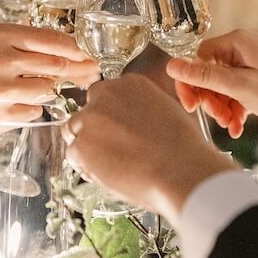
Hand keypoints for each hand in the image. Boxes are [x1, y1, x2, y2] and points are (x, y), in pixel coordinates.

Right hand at [0, 24, 99, 145]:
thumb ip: (19, 42)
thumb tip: (60, 50)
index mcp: (3, 35)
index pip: (54, 40)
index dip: (77, 49)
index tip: (87, 55)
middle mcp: (6, 59)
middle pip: (59, 65)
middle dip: (80, 71)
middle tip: (91, 75)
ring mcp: (5, 89)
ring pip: (49, 90)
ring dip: (51, 91)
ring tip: (40, 90)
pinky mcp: (2, 115)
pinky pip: (34, 112)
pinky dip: (32, 109)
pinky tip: (18, 104)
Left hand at [65, 75, 236, 226]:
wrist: (180, 170)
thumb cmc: (183, 148)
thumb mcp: (167, 111)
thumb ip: (142, 108)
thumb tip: (133, 120)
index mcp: (130, 83)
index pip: (106, 94)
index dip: (110, 116)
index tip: (117, 129)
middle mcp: (106, 94)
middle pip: (87, 110)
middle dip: (94, 128)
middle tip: (111, 148)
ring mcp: (90, 118)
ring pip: (75, 131)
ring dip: (87, 146)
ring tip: (111, 164)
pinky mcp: (81, 145)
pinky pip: (74, 155)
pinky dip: (86, 166)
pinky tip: (108, 174)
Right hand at [167, 30, 257, 164]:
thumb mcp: (241, 87)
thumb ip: (205, 77)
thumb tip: (172, 65)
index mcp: (237, 42)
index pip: (197, 56)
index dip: (190, 82)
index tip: (191, 106)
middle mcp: (244, 48)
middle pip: (210, 71)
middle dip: (210, 98)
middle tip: (217, 117)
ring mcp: (255, 63)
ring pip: (224, 85)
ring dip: (223, 107)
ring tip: (231, 126)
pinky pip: (239, 91)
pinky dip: (236, 108)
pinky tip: (238, 127)